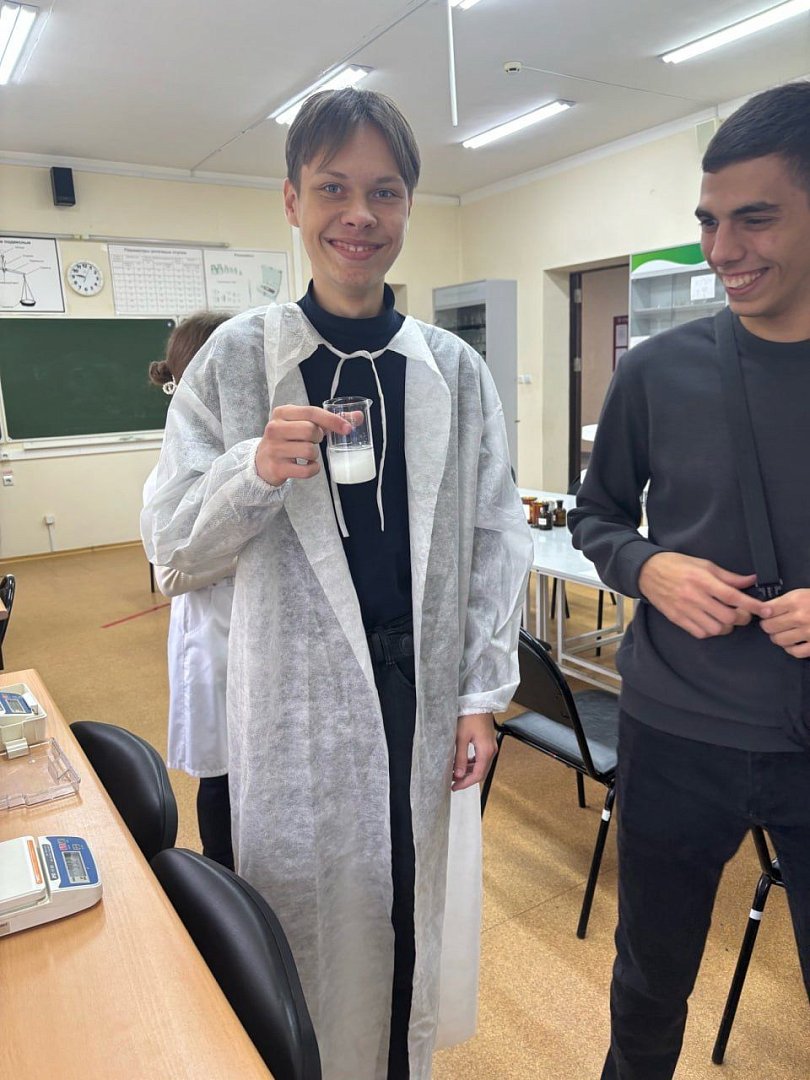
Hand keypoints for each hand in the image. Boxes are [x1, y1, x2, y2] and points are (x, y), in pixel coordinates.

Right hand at [254, 405, 350, 486]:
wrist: (262, 461)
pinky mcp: (277, 467)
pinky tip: (307, 465)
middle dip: (318, 438)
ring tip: (306, 453)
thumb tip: (359, 416)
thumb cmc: (288, 439)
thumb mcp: (302, 423)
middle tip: (313, 441)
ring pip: (309, 451)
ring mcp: (274, 449)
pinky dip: (312, 469)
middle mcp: (275, 428)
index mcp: (282, 413)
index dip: (332, 420)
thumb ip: (329, 420)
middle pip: (310, 431)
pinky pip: (306, 470)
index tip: (347, 429)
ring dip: (314, 454)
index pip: (311, 412)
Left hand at [452, 713, 497, 791]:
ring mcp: (491, 746)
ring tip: (455, 773)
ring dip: (468, 771)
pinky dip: (472, 763)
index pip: (477, 775)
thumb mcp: (460, 738)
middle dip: (466, 779)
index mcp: (486, 751)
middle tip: (453, 783)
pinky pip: (481, 758)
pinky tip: (462, 763)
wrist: (477, 702)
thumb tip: (458, 774)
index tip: (455, 787)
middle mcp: (491, 750)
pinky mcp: (487, 742)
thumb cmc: (469, 716)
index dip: (465, 783)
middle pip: (480, 772)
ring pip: (481, 766)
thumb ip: (459, 758)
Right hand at [638, 551, 763, 638]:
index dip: (752, 605)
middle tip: (743, 613)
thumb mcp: (704, 564)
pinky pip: (700, 633)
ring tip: (726, 618)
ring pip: (716, 628)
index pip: (733, 596)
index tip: (765, 610)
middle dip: (742, 618)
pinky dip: (711, 631)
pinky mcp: (677, 619)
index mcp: (702, 580)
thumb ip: (728, 576)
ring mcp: (685, 609)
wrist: (647, 572)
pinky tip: (712, 622)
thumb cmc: (676, 565)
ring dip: (726, 626)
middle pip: (728, 616)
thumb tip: (749, 581)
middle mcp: (694, 596)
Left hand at [759, 589, 809, 657]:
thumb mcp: (801, 594)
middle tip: (773, 624)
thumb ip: (782, 601)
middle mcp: (800, 617)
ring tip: (782, 633)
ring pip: (778, 640)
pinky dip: (791, 649)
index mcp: (795, 601)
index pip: (766, 610)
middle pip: (769, 627)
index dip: (763, 613)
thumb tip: (764, 609)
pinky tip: (793, 643)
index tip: (765, 615)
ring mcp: (808, 632)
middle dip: (768, 626)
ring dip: (778, 638)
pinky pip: (795, 652)